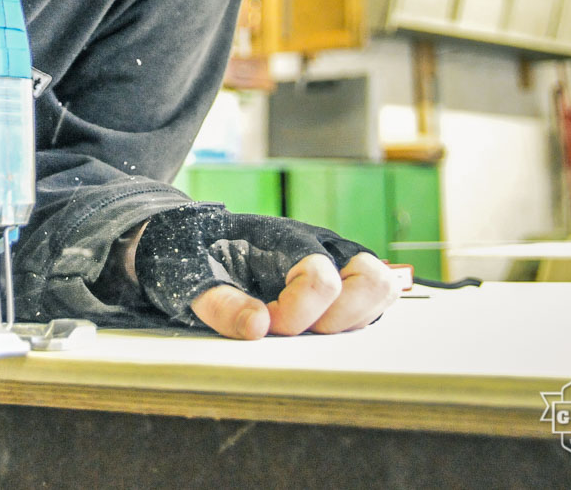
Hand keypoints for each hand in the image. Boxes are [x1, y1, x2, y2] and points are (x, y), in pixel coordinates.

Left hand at [128, 204, 397, 338]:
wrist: (193, 240)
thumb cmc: (194, 256)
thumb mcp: (190, 277)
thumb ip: (220, 303)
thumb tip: (259, 328)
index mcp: (284, 238)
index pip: (319, 276)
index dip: (297, 312)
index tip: (266, 325)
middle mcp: (320, 246)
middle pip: (372, 278)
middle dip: (341, 317)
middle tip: (302, 331)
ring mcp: (335, 263)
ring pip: (380, 290)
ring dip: (354, 319)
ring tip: (312, 330)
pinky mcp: (339, 283)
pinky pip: (371, 303)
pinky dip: (356, 321)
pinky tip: (318, 328)